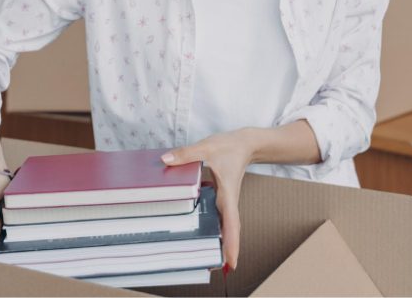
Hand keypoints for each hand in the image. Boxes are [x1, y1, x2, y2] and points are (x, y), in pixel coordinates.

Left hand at [161, 129, 254, 270]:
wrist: (246, 143)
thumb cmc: (230, 146)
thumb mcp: (207, 147)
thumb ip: (186, 154)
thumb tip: (165, 159)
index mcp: (227, 194)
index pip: (232, 223)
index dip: (232, 243)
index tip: (230, 263)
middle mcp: (227, 201)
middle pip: (229, 231)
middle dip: (226, 249)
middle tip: (218, 268)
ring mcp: (225, 201)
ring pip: (223, 225)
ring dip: (219, 240)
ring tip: (209, 258)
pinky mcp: (221, 197)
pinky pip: (217, 215)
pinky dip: (213, 226)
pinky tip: (201, 232)